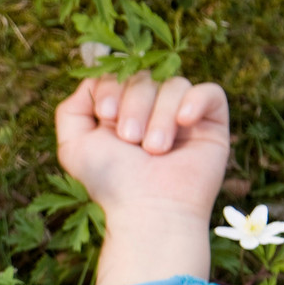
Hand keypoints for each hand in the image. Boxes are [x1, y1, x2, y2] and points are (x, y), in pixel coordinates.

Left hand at [56, 72, 229, 220]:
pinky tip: (184, 123)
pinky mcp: (212, 124)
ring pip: (174, 85)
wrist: (149, 210)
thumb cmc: (111, 182)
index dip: (110, 87)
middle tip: (130, 140)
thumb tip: (91, 81)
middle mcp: (152, 110)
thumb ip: (71, 111)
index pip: (118, 75)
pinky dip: (195, 101)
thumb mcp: (73, 146)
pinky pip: (210, 92)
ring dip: (159, 116)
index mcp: (121, 111)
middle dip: (133, 106)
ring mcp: (183, 115)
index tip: (105, 115)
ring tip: (154, 149)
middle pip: (144, 77)